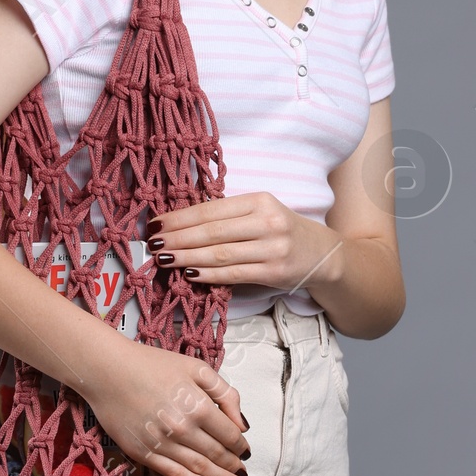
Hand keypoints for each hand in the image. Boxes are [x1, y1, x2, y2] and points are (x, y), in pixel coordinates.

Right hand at [81, 342, 248, 475]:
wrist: (107, 370)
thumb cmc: (152, 365)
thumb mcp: (196, 368)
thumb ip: (225, 393)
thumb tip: (242, 424)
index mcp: (198, 405)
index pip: (229, 435)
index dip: (241, 447)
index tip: (246, 453)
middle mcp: (181, 428)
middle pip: (216, 455)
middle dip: (233, 467)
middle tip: (242, 474)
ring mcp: (160, 443)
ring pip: (198, 469)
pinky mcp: (142, 453)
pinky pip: (173, 474)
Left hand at [148, 193, 340, 295]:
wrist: (323, 254)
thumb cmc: (282, 230)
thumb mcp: (260, 213)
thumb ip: (228, 217)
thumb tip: (180, 225)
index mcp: (260, 201)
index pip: (211, 210)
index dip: (180, 218)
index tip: (155, 225)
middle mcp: (268, 222)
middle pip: (212, 232)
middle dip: (178, 238)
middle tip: (152, 244)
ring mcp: (273, 248)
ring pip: (220, 254)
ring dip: (187, 257)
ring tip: (163, 259)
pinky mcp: (275, 272)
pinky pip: (233, 274)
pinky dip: (208, 275)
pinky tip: (189, 274)